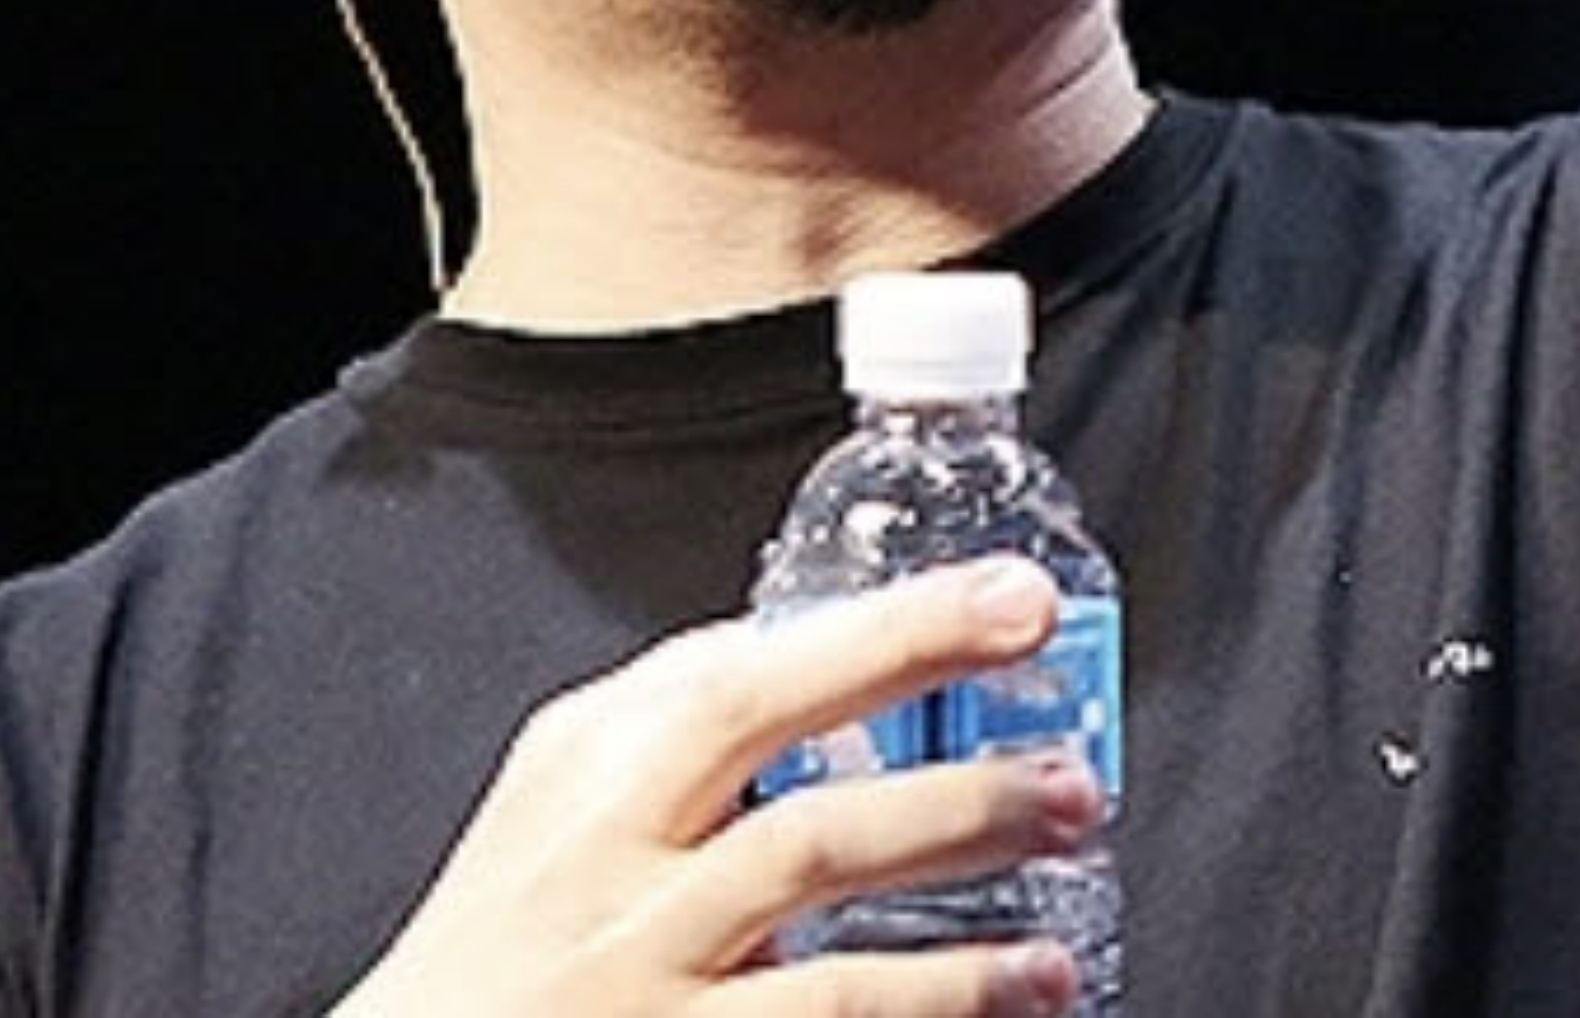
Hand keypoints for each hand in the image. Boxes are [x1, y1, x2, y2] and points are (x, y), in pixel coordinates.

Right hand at [333, 560, 1093, 1017]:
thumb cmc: (504, 925)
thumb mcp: (563, 787)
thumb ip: (684, 701)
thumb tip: (837, 625)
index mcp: (598, 782)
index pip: (755, 681)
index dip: (902, 635)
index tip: (1020, 603)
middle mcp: (618, 896)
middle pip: (803, 833)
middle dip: (955, 798)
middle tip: (1074, 774)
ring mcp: (646, 1001)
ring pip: (824, 975)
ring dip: (962, 960)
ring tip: (1058, 947)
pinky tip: (1012, 1006)